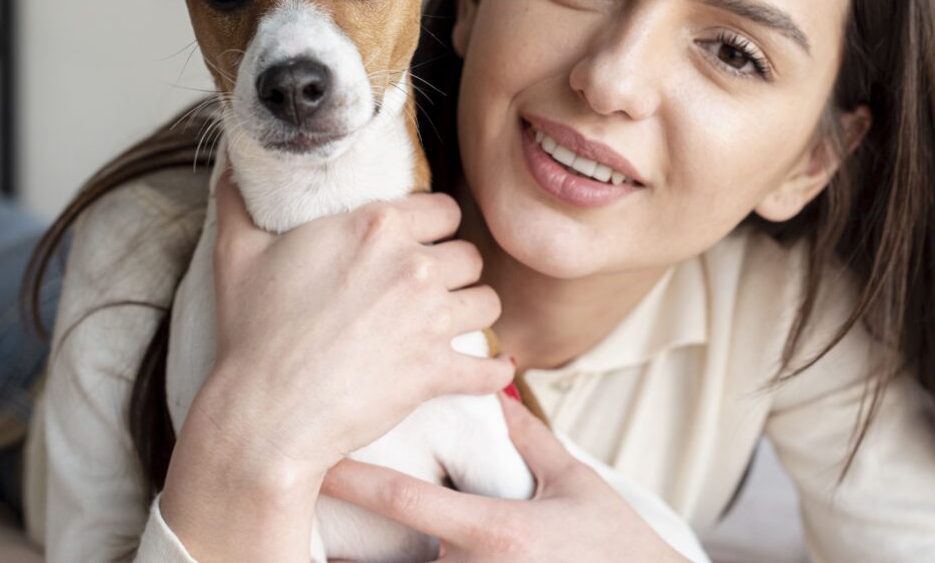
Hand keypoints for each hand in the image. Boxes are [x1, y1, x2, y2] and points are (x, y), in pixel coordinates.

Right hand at [185, 158, 514, 488]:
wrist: (265, 412)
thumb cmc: (251, 331)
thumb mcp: (237, 253)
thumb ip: (239, 199)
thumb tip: (233, 161)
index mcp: (377, 227)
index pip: (443, 208)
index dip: (434, 225)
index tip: (422, 241)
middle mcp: (414, 265)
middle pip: (469, 254)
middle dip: (454, 269)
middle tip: (434, 285)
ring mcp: (430, 319)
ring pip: (487, 302)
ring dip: (473, 312)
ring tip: (456, 321)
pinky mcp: (436, 370)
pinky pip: (490, 368)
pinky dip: (493, 373)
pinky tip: (490, 372)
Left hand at [320, 392, 690, 561]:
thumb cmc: (617, 546)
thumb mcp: (577, 484)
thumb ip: (530, 440)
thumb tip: (497, 389)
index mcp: (496, 531)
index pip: (406, 499)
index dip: (355, 479)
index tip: (317, 458)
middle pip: (393, 559)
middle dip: (355, 547)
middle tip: (317, 515)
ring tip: (338, 551)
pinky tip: (392, 560)